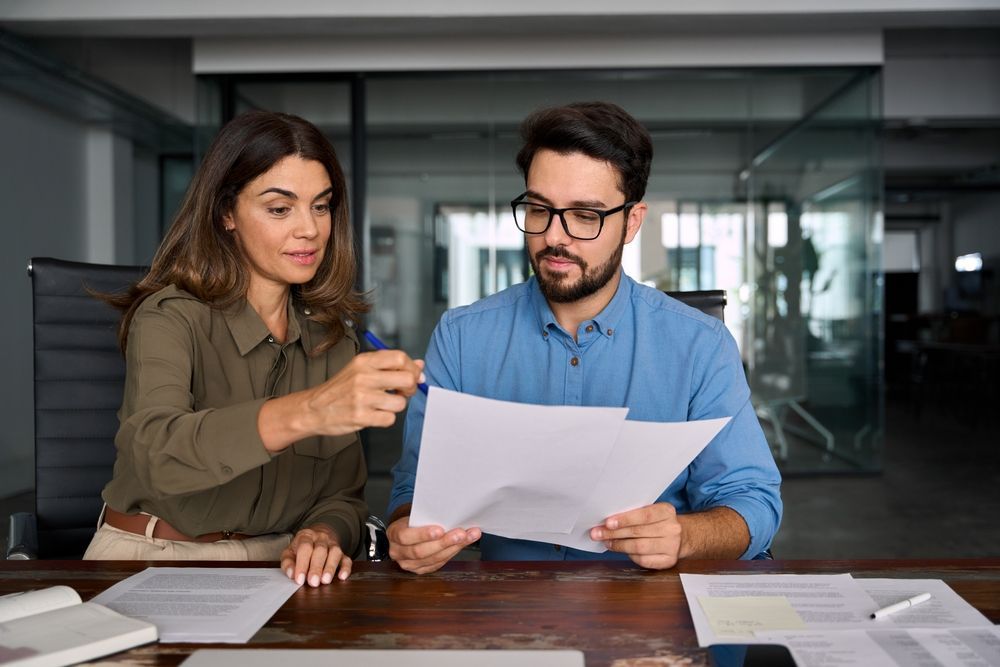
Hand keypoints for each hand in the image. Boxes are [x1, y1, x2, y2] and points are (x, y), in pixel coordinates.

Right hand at [260, 350, 424, 451]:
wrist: (313, 408)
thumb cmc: (340, 389)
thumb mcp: (361, 369)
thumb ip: (389, 366)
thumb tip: (420, 365)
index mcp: (364, 361)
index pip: (400, 358)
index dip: (413, 368)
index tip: (415, 376)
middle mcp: (364, 377)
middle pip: (406, 379)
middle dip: (411, 388)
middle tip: (403, 393)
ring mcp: (362, 397)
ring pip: (400, 403)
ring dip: (396, 406)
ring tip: (383, 404)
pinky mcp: (360, 416)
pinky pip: (389, 419)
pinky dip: (385, 419)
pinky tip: (374, 414)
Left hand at [281, 523, 351, 585]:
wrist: (317, 536)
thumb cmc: (300, 548)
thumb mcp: (289, 552)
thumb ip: (288, 563)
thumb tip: (291, 574)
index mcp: (306, 536)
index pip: (305, 547)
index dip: (302, 564)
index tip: (300, 579)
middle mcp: (321, 538)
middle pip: (321, 550)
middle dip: (316, 567)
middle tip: (313, 582)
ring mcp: (333, 545)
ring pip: (335, 552)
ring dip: (330, 567)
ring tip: (325, 580)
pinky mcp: (342, 554)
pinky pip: (347, 559)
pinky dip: (346, 568)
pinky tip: (342, 576)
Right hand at [387, 515, 480, 574]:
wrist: (407, 530)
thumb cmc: (413, 521)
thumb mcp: (413, 515)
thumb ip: (426, 517)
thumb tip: (451, 513)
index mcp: (394, 534)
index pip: (405, 536)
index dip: (423, 534)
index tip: (440, 529)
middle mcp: (398, 552)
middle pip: (421, 551)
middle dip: (444, 542)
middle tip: (461, 534)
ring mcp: (409, 564)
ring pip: (432, 559)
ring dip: (453, 548)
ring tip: (468, 537)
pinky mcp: (420, 570)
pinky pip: (438, 564)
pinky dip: (452, 553)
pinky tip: (463, 544)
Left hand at [590, 502, 681, 569]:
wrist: (682, 536)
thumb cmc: (658, 521)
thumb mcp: (651, 510)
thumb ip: (634, 513)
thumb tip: (608, 521)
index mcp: (667, 511)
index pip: (644, 515)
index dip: (625, 519)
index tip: (607, 522)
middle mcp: (672, 529)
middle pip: (638, 532)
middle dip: (614, 533)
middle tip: (597, 533)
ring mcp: (672, 546)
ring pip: (639, 547)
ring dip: (619, 545)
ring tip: (606, 542)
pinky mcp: (669, 561)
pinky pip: (643, 560)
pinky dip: (629, 555)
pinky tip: (621, 550)